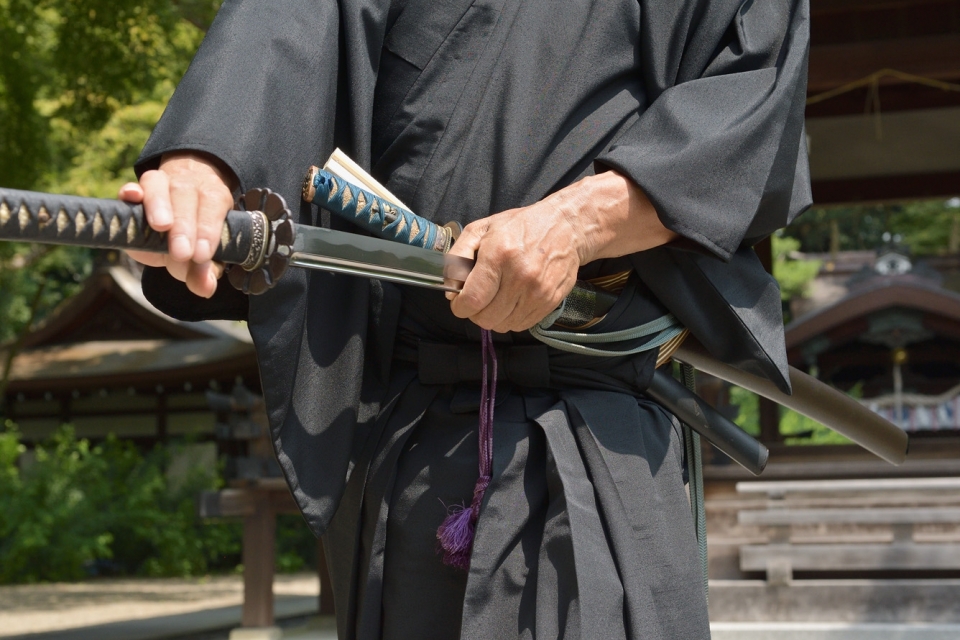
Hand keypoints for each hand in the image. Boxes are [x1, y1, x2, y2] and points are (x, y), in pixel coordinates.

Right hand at [119, 152, 237, 297]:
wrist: (175, 218)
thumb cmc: (193, 237)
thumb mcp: (199, 258)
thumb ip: (204, 272)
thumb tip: (206, 288)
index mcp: (213, 198)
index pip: (214, 206)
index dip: (209, 230)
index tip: (201, 255)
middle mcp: (188, 186)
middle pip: (187, 196)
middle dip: (184, 226)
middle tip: (181, 253)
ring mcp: (161, 183)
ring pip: (160, 184)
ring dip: (159, 205)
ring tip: (160, 226)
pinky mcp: (136, 189)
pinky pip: (133, 185)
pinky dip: (130, 190)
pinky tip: (131, 196)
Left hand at [447, 170, 677, 331]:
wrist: (566, 227)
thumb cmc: (521, 227)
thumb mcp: (482, 229)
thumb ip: (458, 256)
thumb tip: (451, 287)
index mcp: (499, 255)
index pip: (472, 300)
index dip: (460, 307)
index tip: (460, 302)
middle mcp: (520, 276)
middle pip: (486, 318)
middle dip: (475, 313)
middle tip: (478, 298)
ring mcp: (538, 292)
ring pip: (503, 325)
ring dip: (494, 317)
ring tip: (497, 297)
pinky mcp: (550, 302)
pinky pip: (521, 325)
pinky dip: (511, 318)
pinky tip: (513, 300)